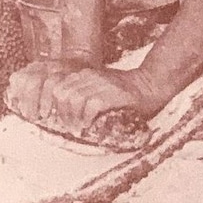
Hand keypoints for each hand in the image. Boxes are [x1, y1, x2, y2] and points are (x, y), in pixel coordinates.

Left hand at [7, 60, 150, 135]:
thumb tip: (63, 114)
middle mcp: (90, 76)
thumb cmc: (122, 93)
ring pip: (74, 99)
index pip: (57, 87)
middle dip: (62, 114)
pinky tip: (90, 125)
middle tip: (70, 128)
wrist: (148, 85)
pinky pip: (92, 105)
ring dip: (74, 117)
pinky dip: (88, 118)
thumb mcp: (98, 88)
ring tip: (79, 129)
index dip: (54, 106)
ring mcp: (101, 83)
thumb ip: (82, 94)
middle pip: (62, 94)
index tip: (59, 120)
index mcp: (83, 74)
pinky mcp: (113, 93)